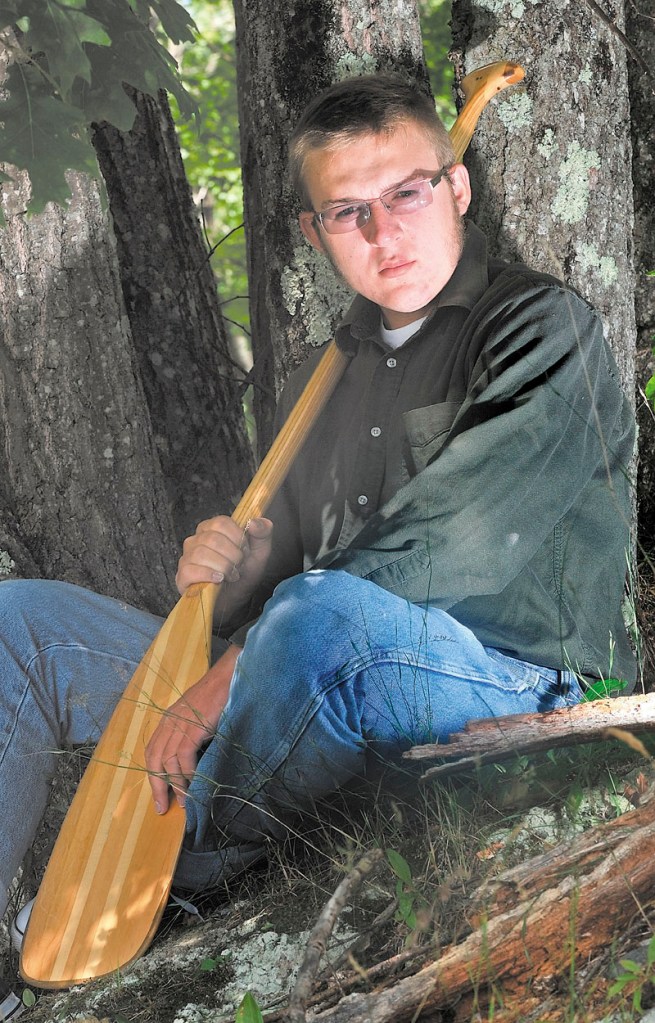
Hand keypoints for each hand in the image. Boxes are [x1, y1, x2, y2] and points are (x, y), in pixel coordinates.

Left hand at [145, 644, 240, 813]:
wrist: (231, 677)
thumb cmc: (219, 696)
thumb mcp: (197, 716)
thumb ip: (190, 734)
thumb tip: (190, 764)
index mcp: (167, 720)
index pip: (152, 752)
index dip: (153, 776)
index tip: (159, 797)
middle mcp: (169, 722)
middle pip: (154, 760)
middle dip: (158, 787)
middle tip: (164, 808)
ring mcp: (179, 724)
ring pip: (168, 762)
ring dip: (176, 785)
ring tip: (185, 801)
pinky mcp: (192, 727)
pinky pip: (184, 757)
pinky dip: (188, 773)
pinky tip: (196, 783)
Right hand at [176, 515, 272, 616]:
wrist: (236, 600)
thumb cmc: (244, 574)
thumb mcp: (259, 553)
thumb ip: (262, 533)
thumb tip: (255, 522)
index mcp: (211, 529)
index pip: (220, 523)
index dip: (237, 537)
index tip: (245, 550)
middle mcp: (195, 540)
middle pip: (212, 539)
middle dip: (232, 555)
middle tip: (239, 566)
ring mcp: (186, 558)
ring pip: (201, 554)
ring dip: (223, 566)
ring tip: (231, 575)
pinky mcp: (182, 577)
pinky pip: (190, 570)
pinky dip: (207, 575)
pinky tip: (218, 580)